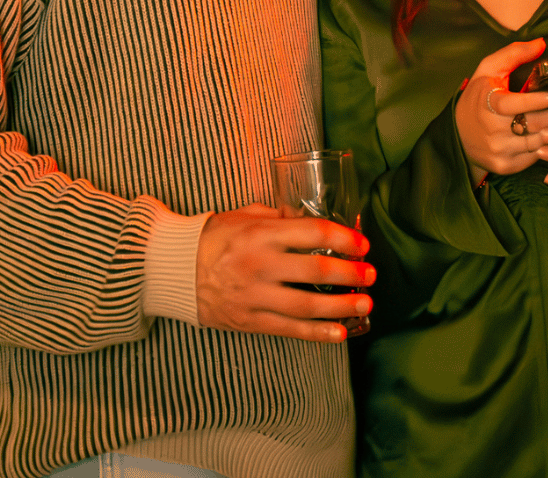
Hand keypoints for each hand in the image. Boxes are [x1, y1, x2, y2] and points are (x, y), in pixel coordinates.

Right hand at [196, 202, 374, 342]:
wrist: (176, 270)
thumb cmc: (215, 237)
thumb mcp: (245, 215)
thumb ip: (279, 217)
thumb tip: (312, 219)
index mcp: (262, 233)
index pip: (313, 232)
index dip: (344, 239)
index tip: (362, 244)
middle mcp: (261, 264)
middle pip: (316, 269)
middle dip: (350, 273)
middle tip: (371, 274)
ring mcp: (256, 295)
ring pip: (307, 304)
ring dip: (341, 306)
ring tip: (365, 303)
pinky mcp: (250, 320)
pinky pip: (290, 329)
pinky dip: (317, 333)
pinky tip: (339, 333)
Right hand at [455, 38, 547, 186]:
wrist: (459, 136)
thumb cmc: (478, 97)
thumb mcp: (488, 69)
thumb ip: (513, 54)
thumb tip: (541, 43)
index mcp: (486, 104)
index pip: (510, 105)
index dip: (532, 102)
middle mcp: (492, 131)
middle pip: (534, 124)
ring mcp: (499, 151)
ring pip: (540, 143)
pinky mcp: (506, 166)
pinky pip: (537, 157)